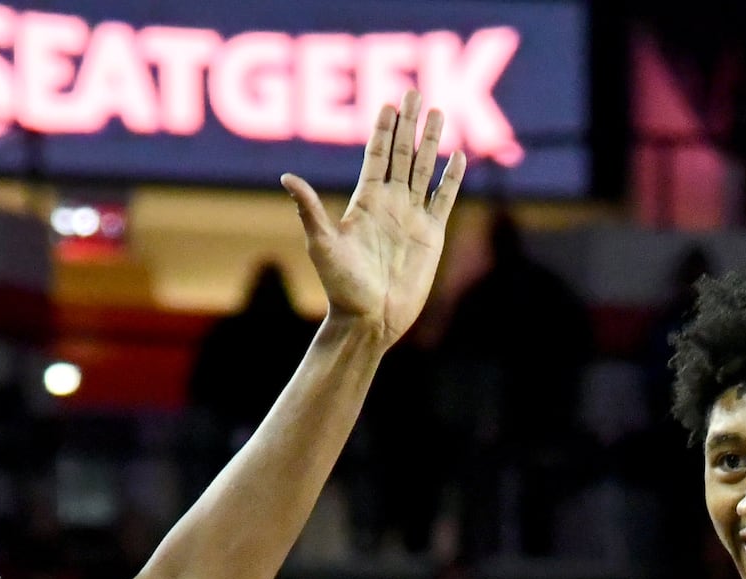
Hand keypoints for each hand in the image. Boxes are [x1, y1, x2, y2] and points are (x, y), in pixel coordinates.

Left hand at [282, 86, 462, 349]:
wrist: (370, 319)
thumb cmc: (341, 286)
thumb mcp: (321, 243)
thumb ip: (310, 209)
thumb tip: (287, 177)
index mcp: (365, 201)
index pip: (377, 156)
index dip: (383, 129)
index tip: (388, 103)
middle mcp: (390, 204)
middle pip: (403, 154)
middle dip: (409, 123)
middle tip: (415, 91)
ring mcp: (412, 217)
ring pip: (425, 170)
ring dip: (431, 142)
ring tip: (439, 112)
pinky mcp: (431, 235)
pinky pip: (443, 198)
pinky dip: (451, 177)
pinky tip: (459, 155)